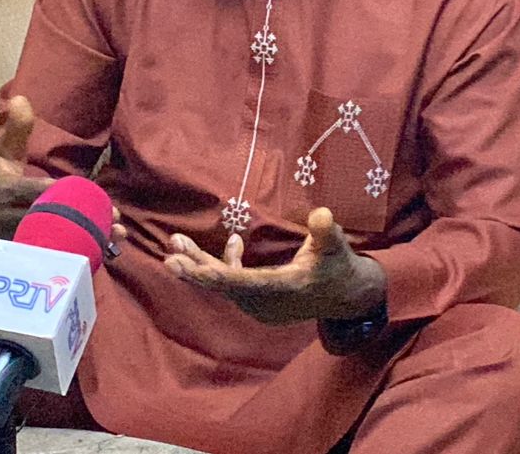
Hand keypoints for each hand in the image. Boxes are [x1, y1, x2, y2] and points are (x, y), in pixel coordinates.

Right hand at [0, 95, 126, 246]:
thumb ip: (14, 128)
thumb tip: (21, 99)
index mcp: (3, 190)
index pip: (31, 193)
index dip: (57, 195)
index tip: (84, 194)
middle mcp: (7, 218)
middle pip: (48, 223)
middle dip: (82, 223)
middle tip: (116, 221)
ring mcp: (14, 240)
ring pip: (52, 244)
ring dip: (85, 243)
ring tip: (116, 241)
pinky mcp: (20, 254)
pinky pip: (49, 257)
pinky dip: (75, 255)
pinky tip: (102, 253)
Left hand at [163, 208, 385, 323]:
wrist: (348, 296)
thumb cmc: (340, 267)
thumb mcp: (337, 247)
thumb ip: (327, 232)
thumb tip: (322, 215)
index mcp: (282, 289)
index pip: (239, 284)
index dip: (211, 274)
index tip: (186, 266)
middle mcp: (266, 302)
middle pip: (223, 286)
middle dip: (196, 269)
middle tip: (171, 256)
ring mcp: (261, 304)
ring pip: (224, 284)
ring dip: (201, 264)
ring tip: (177, 243)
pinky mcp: (259, 300)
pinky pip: (233, 283)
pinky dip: (225, 265)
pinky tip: (232, 242)